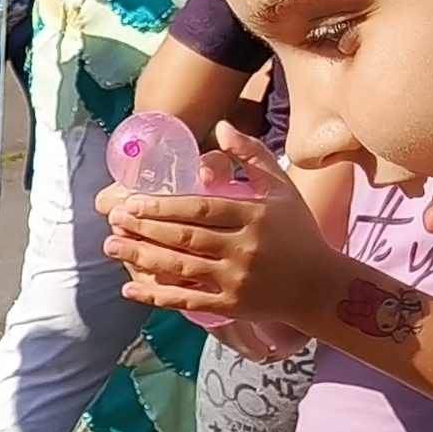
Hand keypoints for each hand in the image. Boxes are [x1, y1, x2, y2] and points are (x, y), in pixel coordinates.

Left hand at [102, 131, 327, 336]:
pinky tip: (130, 287)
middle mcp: (244, 248)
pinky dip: (158, 296)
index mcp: (254, 216)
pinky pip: (188, 300)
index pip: (200, 209)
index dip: (164, 206)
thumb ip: (251, 155)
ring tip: (112, 245)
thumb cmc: (299, 232)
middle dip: (145, 228)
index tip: (134, 201)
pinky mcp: (232, 305)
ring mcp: (237, 279)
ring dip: (142, 256)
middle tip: (115, 220)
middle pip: (185, 237)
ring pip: (181, 267)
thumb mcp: (282, 188)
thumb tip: (220, 125)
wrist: (320, 286)